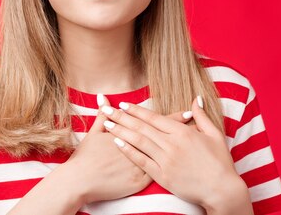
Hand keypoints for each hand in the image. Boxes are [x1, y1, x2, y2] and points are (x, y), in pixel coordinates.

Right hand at [64, 94, 193, 204]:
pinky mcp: (139, 182)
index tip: (188, 112)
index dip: (173, 118)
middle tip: (199, 124)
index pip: (157, 123)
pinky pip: (159, 174)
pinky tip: (184, 165)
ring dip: (181, 149)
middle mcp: (139, 149)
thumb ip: (102, 115)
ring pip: (166, 156)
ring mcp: (141, 166)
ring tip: (196, 142)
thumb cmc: (87, 157)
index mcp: (131, 135)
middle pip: (165, 137)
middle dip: (182, 130)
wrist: (81, 181)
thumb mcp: (95, 133)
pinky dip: (173, 168)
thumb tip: (102, 98)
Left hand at [100, 96, 248, 210]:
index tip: (124, 104)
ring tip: (106, 123)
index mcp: (183, 132)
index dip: (137, 110)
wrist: (221, 190)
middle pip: (142, 127)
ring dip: (121, 131)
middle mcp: (172, 144)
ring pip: (139, 142)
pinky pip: (142, 161)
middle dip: (122, 117)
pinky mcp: (163, 176)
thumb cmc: (220, 162)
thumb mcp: (214, 134)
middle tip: (107, 109)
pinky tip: (117, 143)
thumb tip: (196, 99)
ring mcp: (166, 160)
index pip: (154, 118)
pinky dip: (129, 151)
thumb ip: (202, 116)